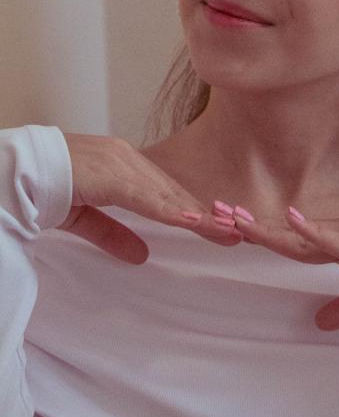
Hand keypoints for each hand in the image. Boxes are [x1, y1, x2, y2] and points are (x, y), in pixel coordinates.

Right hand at [56, 133, 242, 263]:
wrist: (18, 174)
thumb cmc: (46, 188)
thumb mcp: (86, 217)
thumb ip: (113, 234)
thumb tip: (140, 257)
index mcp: (123, 166)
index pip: (166, 191)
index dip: (193, 210)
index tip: (220, 225)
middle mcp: (128, 159)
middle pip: (175, 193)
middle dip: (207, 214)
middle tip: (238, 232)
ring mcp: (121, 164)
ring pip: (168, 195)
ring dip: (199, 215)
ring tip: (228, 231)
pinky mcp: (111, 175)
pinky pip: (146, 197)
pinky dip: (170, 210)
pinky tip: (192, 221)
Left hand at [228, 206, 338, 330]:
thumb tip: (319, 324)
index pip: (294, 240)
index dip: (262, 233)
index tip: (230, 223)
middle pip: (290, 236)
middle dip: (253, 227)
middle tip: (216, 214)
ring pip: (304, 238)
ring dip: (271, 230)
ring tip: (238, 219)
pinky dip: (316, 233)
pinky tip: (295, 221)